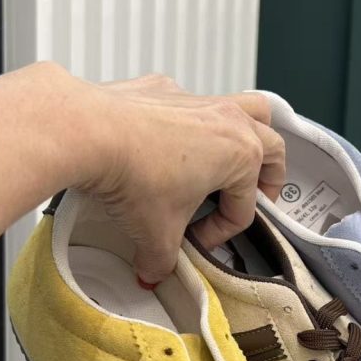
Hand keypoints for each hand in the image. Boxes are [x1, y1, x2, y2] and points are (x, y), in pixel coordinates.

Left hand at [84, 74, 285, 283]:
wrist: (88, 131)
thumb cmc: (132, 173)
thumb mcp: (155, 234)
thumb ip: (162, 260)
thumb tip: (154, 270)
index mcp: (242, 155)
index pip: (245, 207)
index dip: (221, 234)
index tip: (194, 242)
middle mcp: (228, 121)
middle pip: (272, 147)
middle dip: (269, 177)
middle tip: (255, 196)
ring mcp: (197, 100)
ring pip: (244, 108)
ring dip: (249, 133)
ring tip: (235, 155)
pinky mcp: (163, 90)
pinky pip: (191, 103)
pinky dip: (190, 123)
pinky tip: (165, 144)